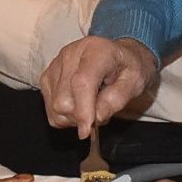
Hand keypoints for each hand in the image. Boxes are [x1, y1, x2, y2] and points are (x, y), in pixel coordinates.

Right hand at [39, 35, 156, 138]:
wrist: (118, 56)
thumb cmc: (127, 68)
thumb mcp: (134, 83)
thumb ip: (117, 99)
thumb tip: (96, 118)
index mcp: (96, 50)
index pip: (81, 82)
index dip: (83, 109)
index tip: (88, 130)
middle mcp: (70, 54)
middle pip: (64, 99)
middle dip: (82, 116)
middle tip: (101, 112)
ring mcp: (55, 65)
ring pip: (55, 107)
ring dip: (74, 117)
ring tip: (91, 107)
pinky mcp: (46, 77)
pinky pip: (50, 109)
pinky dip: (65, 116)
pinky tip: (79, 106)